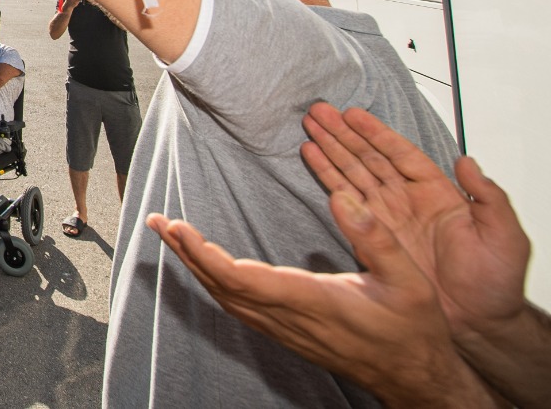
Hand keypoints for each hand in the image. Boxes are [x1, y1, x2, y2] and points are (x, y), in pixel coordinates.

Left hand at [147, 197, 495, 407]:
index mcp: (314, 301)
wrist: (414, 376)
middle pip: (222, 287)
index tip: (179, 229)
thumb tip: (343, 195)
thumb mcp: (410, 281)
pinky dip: (213, 281)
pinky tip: (202, 263)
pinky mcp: (285, 333)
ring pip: (225, 299)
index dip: (205, 256)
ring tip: (172, 234)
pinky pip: (237, 307)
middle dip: (186, 253)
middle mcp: (290, 318)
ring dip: (195, 265)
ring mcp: (284, 330)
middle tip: (158, 221)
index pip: (244, 280)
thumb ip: (376, 237)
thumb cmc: (413, 329)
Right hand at [301, 104, 531, 341]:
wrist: (476, 323)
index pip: (402, 154)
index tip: (352, 113)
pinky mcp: (370, 237)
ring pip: (352, 174)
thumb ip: (489, 198)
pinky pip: (344, 201)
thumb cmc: (495, 283)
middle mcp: (408, 200)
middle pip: (370, 158)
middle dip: (343, 134)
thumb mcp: (505, 237)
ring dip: (330, 149)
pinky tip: (312, 157)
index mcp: (438, 194)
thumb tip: (468, 161)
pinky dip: (327, 177)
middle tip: (319, 111)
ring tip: (309, 126)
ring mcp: (387, 218)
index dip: (377, 133)